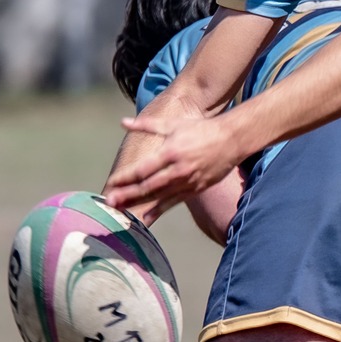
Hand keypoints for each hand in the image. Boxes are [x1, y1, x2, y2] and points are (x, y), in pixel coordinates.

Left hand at [102, 111, 241, 221]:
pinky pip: (173, 203)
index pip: (143, 169)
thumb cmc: (200, 130)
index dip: (126, 177)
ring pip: (158, 197)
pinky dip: (158, 211)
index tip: (111, 183)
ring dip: (138, 204)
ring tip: (121, 210)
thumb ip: (146, 125)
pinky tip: (145, 219)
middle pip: (148, 187)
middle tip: (109, 202)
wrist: (231, 140)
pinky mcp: (195, 190)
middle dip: (127, 195)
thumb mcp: (173, 124)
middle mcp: (177, 170)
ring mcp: (187, 182)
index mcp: (170, 152)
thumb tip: (123, 122)